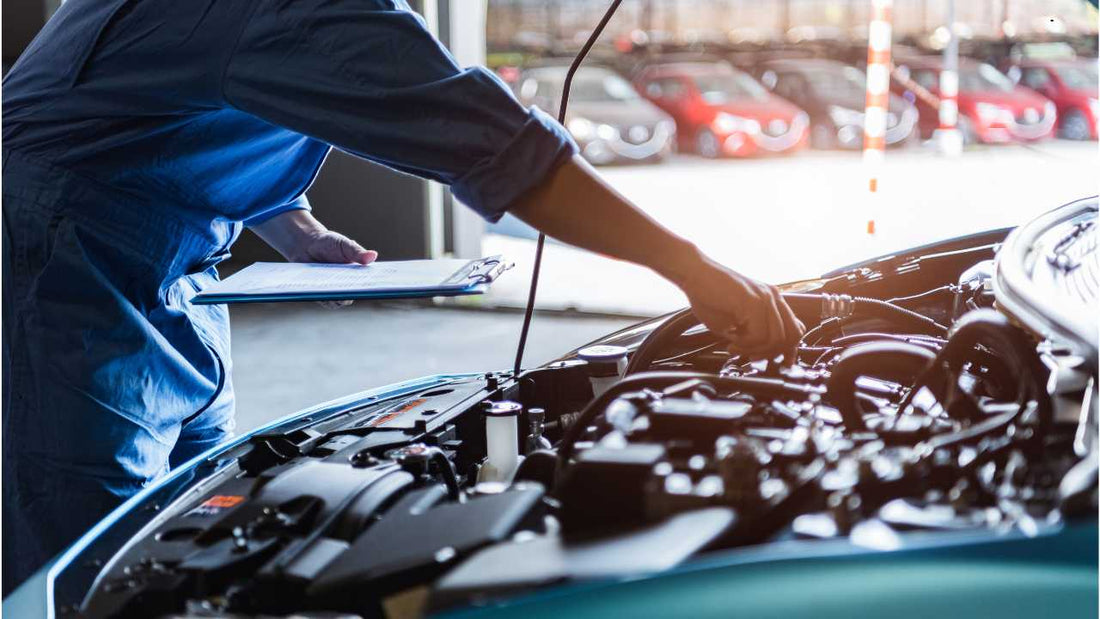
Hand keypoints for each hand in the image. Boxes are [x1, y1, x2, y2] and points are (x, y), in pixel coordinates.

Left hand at [249, 210, 376, 308]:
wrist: (306, 245)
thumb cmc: (329, 243)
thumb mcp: (344, 245)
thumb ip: (357, 252)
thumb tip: (373, 256)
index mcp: (358, 274)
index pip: (368, 284)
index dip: (372, 287)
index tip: (373, 286)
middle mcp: (348, 285)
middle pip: (354, 295)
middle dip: (353, 293)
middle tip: (350, 289)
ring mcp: (334, 291)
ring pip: (338, 301)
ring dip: (336, 298)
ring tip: (334, 290)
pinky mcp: (320, 294)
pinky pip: (323, 300)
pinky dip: (323, 297)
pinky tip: (320, 291)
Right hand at [676, 257, 803, 356]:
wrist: (692, 273)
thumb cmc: (708, 296)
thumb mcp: (733, 320)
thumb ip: (749, 333)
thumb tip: (760, 352)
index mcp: (771, 300)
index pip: (795, 329)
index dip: (790, 350)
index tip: (780, 363)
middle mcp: (773, 297)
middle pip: (792, 336)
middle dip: (771, 353)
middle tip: (751, 357)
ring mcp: (766, 298)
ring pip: (776, 339)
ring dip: (754, 350)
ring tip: (735, 347)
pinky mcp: (754, 302)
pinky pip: (759, 335)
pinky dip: (745, 345)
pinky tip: (730, 341)